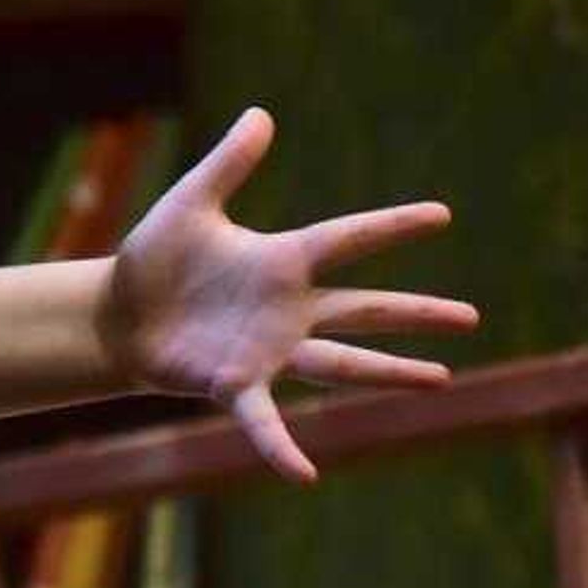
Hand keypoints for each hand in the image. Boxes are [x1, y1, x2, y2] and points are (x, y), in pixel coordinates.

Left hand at [99, 106, 478, 482]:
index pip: (347, 238)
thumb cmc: (155, 259)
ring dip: (389, 372)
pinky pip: (264, 421)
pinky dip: (281, 447)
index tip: (442, 214)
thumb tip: (262, 113)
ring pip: (342, 363)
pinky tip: (305, 474)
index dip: (392, 225)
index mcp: (281, 262)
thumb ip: (228, 164)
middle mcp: (287, 310)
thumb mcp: (190, 204)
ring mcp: (268, 351)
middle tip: (471, 317)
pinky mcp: (234, 384)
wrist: (116, 311)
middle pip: (365, 307)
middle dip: (416, 313)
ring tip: (442, 381)